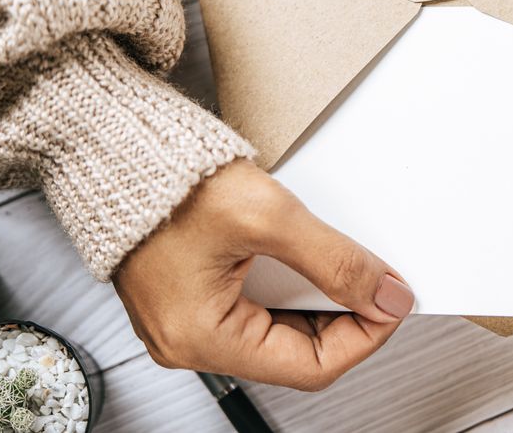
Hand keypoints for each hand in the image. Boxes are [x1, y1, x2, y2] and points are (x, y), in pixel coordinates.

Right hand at [113, 159, 413, 389]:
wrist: (120, 146)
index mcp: (200, 337)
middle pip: (297, 351)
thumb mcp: (269, 217)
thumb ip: (335, 260)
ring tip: (341, 263)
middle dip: (345, 314)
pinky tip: (309, 258)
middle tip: (375, 281)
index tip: (392, 302)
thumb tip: (385, 294)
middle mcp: (190, 339)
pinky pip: (258, 306)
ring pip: (281, 329)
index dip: (365, 336)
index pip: (311, 367)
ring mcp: (190, 319)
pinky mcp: (195, 294)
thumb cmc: (168, 180)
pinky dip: (293, 285)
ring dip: (320, 298)